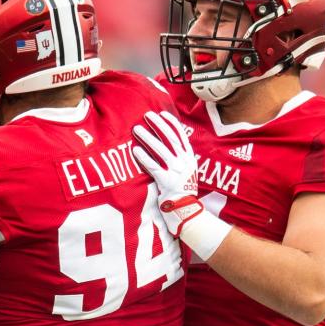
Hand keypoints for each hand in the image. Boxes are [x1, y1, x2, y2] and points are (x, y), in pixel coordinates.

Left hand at [131, 111, 203, 237]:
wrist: (186, 212)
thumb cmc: (181, 192)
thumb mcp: (184, 173)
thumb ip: (177, 160)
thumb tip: (166, 146)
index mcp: (190, 159)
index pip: (181, 136)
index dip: (171, 124)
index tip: (162, 113)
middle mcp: (185, 163)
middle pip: (171, 139)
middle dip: (159, 125)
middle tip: (147, 115)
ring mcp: (177, 172)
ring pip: (161, 150)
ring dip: (148, 138)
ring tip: (137, 129)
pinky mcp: (167, 182)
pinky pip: (154, 166)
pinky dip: (144, 157)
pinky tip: (135, 150)